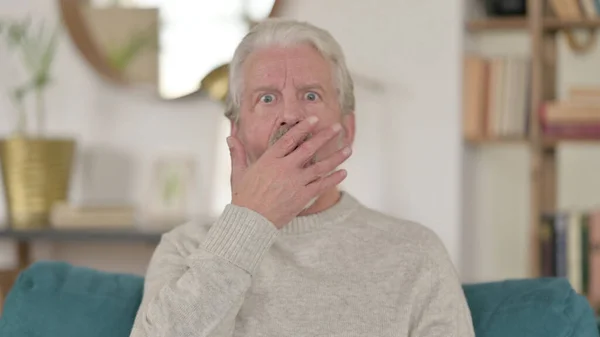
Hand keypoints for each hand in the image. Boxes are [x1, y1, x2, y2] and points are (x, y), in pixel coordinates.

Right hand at [227, 116, 351, 228]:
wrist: (250, 222)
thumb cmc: (243, 197)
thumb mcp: (238, 173)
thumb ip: (238, 153)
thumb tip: (230, 136)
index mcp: (270, 160)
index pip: (290, 138)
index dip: (304, 127)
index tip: (315, 119)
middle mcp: (285, 168)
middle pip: (309, 148)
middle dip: (325, 136)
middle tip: (338, 127)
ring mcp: (295, 182)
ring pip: (320, 166)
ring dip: (336, 157)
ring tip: (349, 148)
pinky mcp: (302, 197)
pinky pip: (322, 185)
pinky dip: (334, 178)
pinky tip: (344, 172)